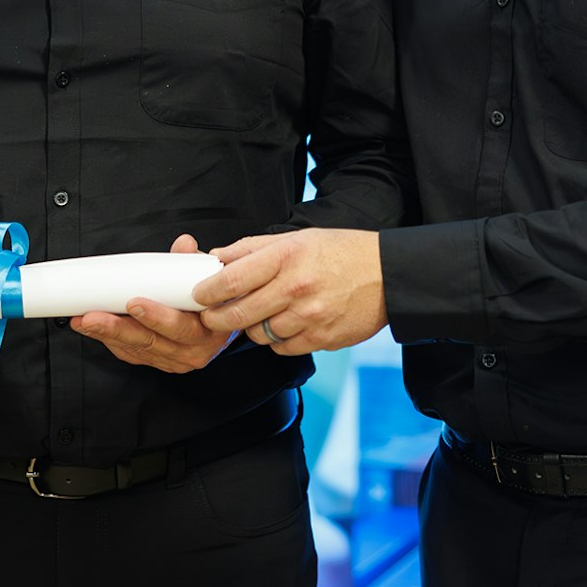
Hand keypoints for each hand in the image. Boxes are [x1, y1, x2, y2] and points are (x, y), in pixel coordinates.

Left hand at [73, 235, 236, 372]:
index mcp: (207, 329)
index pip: (180, 327)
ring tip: (84, 320)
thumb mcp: (207, 278)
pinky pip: (130, 354)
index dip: (156, 317)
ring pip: (136, 349)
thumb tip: (184, 244)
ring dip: (107, 334)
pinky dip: (110, 340)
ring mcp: (173, 359)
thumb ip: (192, 262)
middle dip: (117, 328)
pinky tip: (94, 329)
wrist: (218, 321)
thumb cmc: (209, 299)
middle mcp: (191, 350)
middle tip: (93, 316)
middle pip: (150, 341)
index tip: (133, 303)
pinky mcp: (157, 361)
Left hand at [195, 228, 386, 355]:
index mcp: (286, 257)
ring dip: (251, 328)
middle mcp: (296, 288)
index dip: (207, 292)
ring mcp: (310, 317)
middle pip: (239, 314)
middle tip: (211, 317)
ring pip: (259, 334)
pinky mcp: (323, 339)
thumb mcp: (296, 238)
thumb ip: (253, 248)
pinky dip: (276, 341)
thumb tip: (216, 258)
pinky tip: (283, 325)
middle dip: (216, 319)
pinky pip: (283, 348)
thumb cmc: (339, 252)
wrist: (388, 275)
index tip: (197, 296)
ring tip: (257, 315)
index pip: (232, 280)